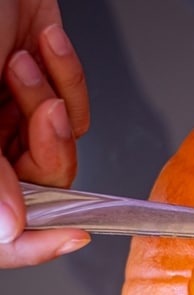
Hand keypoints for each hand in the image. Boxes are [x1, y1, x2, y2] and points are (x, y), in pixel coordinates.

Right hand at [0, 0, 89, 266]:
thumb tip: (6, 230)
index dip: (32, 244)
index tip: (73, 238)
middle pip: (41, 187)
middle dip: (48, 147)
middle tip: (44, 110)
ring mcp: (9, 116)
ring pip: (62, 147)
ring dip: (52, 101)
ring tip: (23, 61)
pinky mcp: (43, 88)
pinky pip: (78, 108)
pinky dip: (68, 76)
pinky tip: (42, 42)